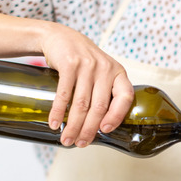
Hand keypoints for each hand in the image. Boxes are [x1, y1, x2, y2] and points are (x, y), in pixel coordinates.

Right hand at [39, 22, 133, 146]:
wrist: (59, 37)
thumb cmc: (82, 60)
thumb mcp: (101, 71)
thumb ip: (105, 92)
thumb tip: (99, 127)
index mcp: (117, 73)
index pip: (125, 97)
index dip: (117, 116)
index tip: (105, 131)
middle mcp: (105, 69)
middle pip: (99, 106)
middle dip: (89, 129)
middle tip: (80, 143)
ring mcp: (87, 65)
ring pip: (81, 104)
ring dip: (73, 125)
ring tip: (67, 139)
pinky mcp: (69, 64)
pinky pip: (64, 94)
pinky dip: (58, 111)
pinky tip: (54, 123)